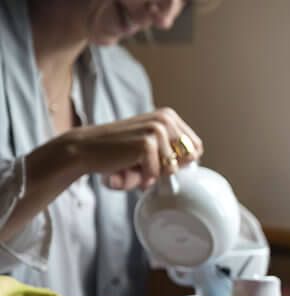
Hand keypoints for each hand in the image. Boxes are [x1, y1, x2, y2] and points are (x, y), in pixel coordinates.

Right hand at [60, 107, 202, 189]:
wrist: (84, 150)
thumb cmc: (117, 152)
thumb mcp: (151, 146)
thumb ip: (173, 151)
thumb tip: (195, 162)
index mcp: (169, 117)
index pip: (196, 148)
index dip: (181, 162)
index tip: (159, 161)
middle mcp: (166, 119)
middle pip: (188, 159)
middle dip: (168, 169)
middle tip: (143, 163)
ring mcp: (157, 129)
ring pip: (173, 168)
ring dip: (152, 174)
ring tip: (133, 164)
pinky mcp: (147, 142)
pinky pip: (157, 173)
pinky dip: (142, 177)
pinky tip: (127, 166)